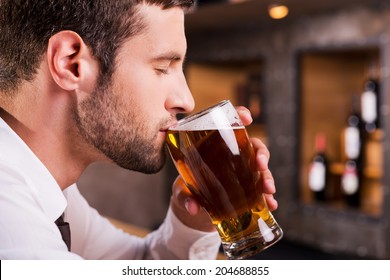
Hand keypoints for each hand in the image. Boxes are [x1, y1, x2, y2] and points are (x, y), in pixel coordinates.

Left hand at [170, 105, 277, 231]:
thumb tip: (192, 208)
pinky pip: (261, 190)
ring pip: (261, 168)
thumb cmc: (187, 191)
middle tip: (260, 165)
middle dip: (261, 154)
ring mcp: (243, 172)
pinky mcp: (248, 189)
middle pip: (253, 146)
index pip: (231, 124)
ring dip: (267, 177)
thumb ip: (185, 197)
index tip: (247, 118)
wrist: (195, 208)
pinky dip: (267, 197)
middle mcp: (233, 155)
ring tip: (269, 190)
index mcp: (215, 146)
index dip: (241, 116)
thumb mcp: (182, 192)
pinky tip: (271, 204)